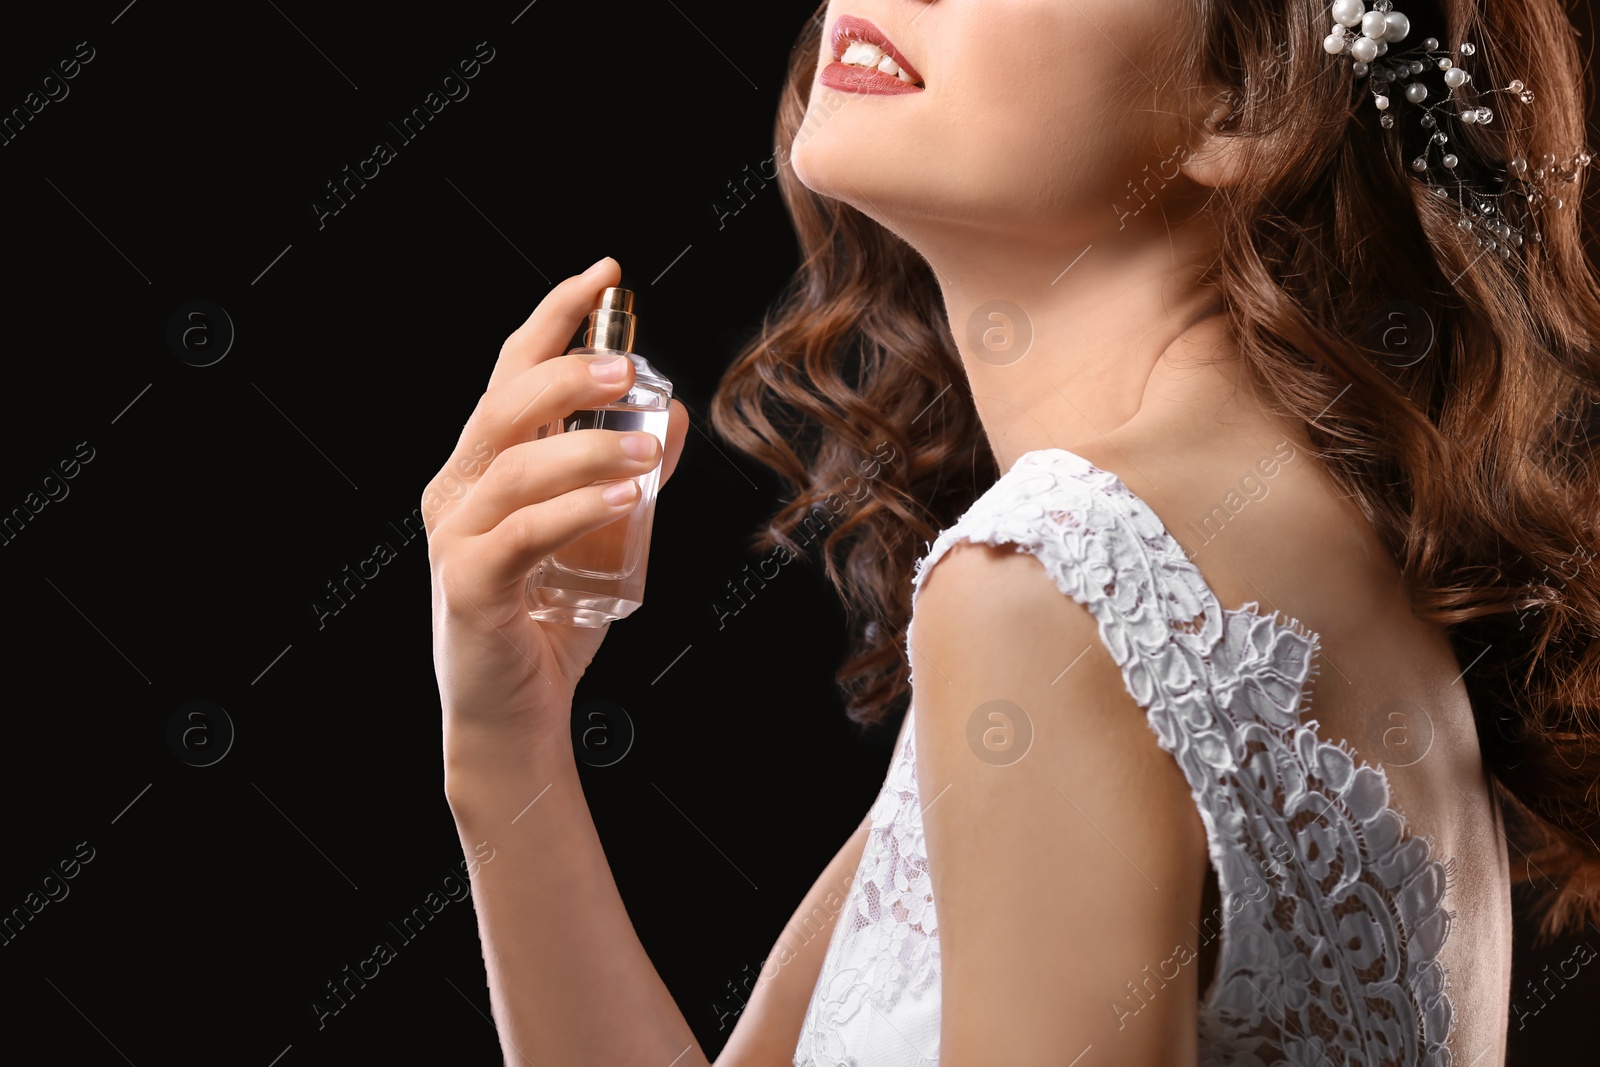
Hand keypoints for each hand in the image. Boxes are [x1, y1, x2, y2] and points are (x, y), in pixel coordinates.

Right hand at [422, 257, 688, 754]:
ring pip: (515, 467)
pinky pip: (523, 536)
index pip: (512, 372)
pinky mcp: (471, 587)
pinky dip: (576, 510)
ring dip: (586, 446)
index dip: (556, 317)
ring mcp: (457, 537)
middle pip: (503, 406)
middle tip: (627, 363)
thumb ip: (628, 472)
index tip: (606, 273)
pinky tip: (626, 499)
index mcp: (483, 464)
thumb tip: (672, 413)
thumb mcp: (599, 533)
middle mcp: (459, 489)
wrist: (513, 711)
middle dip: (566, 372)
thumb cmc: (548, 618)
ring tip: (644, 446)